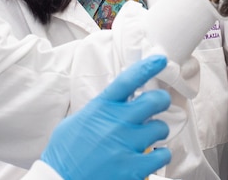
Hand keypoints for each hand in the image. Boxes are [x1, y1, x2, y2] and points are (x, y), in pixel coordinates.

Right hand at [41, 55, 171, 179]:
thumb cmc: (65, 154)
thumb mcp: (75, 123)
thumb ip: (98, 111)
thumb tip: (113, 105)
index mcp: (100, 108)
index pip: (128, 80)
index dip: (147, 67)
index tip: (160, 59)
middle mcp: (116, 123)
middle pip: (154, 100)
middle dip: (161, 100)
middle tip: (159, 105)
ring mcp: (126, 145)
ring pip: (161, 128)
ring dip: (157, 132)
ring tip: (148, 137)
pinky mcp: (133, 169)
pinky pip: (163, 155)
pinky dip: (160, 155)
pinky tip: (151, 157)